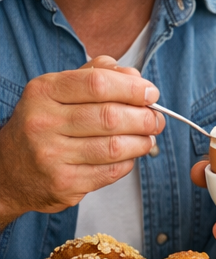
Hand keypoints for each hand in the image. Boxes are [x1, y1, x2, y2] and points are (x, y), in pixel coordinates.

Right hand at [0, 58, 163, 225]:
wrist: (9, 169)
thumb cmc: (45, 123)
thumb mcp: (58, 90)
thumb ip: (96, 75)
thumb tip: (135, 77)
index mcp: (44, 92)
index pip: (98, 84)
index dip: (132, 88)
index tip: (151, 93)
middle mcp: (43, 122)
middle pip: (110, 117)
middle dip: (144, 118)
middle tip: (157, 119)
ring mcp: (51, 155)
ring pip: (115, 147)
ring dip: (142, 142)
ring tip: (148, 138)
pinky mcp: (63, 183)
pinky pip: (110, 171)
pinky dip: (128, 162)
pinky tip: (129, 155)